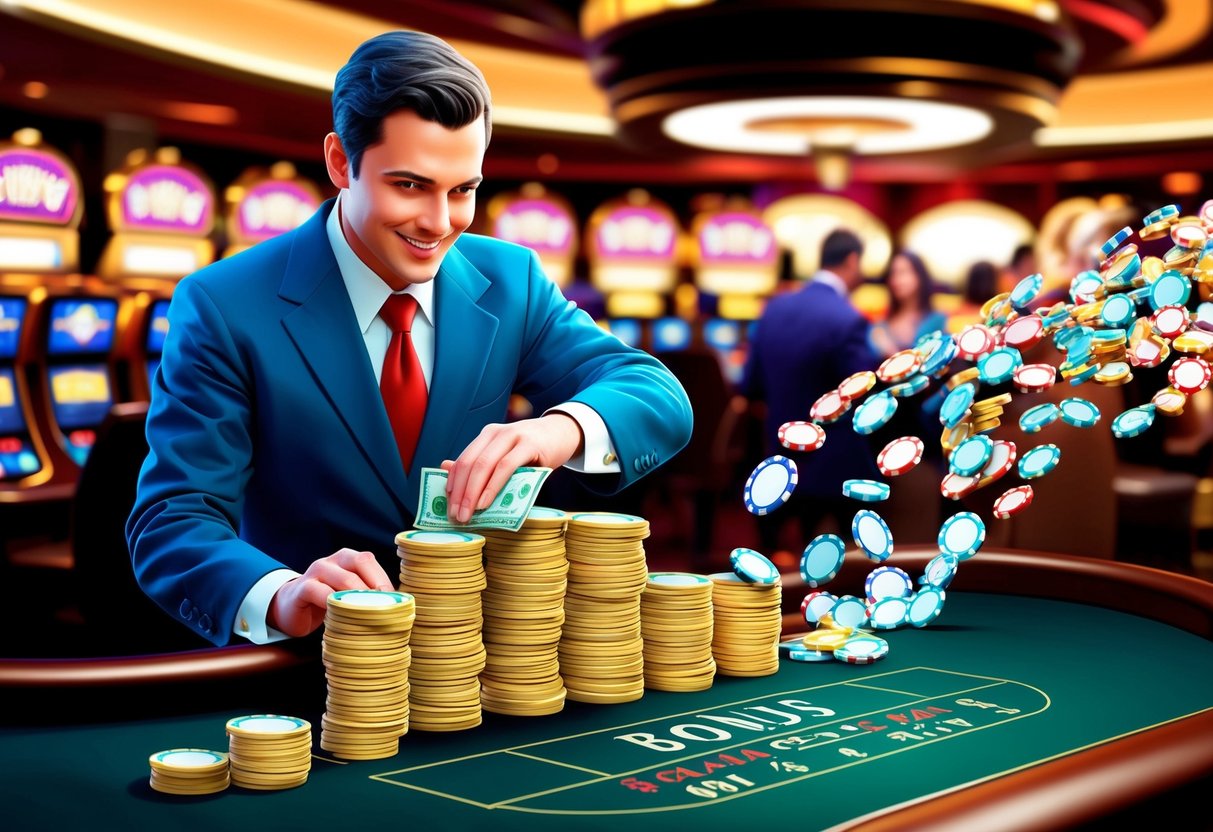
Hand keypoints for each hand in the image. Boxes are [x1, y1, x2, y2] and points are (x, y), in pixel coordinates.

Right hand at [267, 548, 393, 637]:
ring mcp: (315, 571)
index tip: (394, 601)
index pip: (368, 561)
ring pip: (343, 579)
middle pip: (359, 565)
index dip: (383, 579)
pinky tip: (341, 614)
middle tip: (385, 608)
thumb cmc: (326, 600)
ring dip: (360, 597)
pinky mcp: (302, 587)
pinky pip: (319, 592)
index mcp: (346, 557)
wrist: (291, 607)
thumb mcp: (347, 593)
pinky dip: (333, 603)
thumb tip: (396, 605)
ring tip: (370, 614)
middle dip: (375, 588)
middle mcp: (332, 560)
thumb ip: (365, 593)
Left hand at [441, 413, 582, 522]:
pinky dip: (492, 486)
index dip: (452, 484)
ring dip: (472, 493)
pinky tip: (485, 502)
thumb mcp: (506, 456)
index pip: (463, 461)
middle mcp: (496, 433)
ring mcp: (512, 436)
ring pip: (484, 465)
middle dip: (459, 492)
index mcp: (487, 435)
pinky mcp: (529, 444)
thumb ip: (482, 463)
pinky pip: (505, 467)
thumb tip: (445, 469)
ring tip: (468, 513)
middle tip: (456, 515)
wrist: (563, 433)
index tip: (448, 506)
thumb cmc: (533, 450)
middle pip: (470, 464)